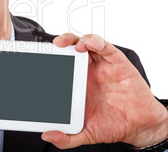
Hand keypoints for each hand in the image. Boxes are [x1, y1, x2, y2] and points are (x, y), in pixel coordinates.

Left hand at [41, 34, 167, 148]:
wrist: (139, 126)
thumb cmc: (113, 125)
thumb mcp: (86, 133)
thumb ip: (67, 138)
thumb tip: (48, 136)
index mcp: (77, 83)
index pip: (60, 64)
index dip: (50, 58)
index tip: (39, 57)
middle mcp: (87, 71)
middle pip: (70, 49)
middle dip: (60, 44)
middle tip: (52, 46)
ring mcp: (101, 65)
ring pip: (85, 43)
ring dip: (74, 39)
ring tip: (67, 44)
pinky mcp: (116, 63)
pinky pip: (106, 47)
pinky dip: (96, 42)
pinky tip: (89, 45)